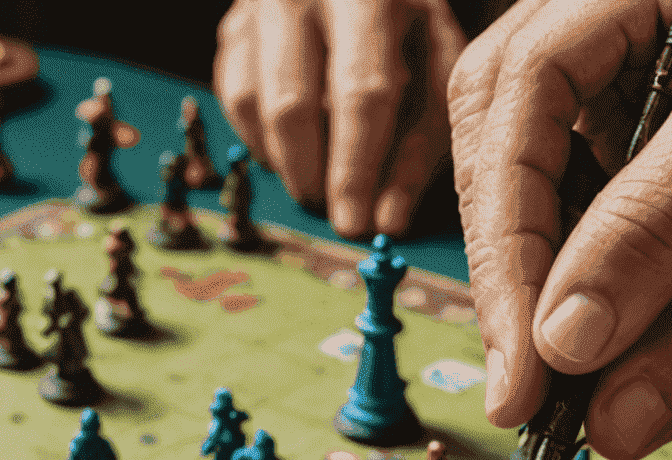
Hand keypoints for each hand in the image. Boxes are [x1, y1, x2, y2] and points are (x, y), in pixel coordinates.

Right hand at [215, 0, 466, 236]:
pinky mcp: (235, 28)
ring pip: (256, 106)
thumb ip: (420, 144)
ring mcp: (260, 8)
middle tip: (331, 215)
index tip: (355, 225)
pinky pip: (235, 100)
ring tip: (318, 184)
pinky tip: (293, 151)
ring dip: (287, 164)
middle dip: (313, 177)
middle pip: (294, 105)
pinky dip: (263, 140)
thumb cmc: (409, 32)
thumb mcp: (437, 75)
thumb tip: (388, 222)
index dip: (356, 168)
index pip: (362, 92)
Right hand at [450, 0, 671, 457]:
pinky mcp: (629, 85)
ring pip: (505, 105)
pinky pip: (528, 142)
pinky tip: (540, 317)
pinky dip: (518, 236)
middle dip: (505, 238)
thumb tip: (597, 418)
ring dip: (498, 237)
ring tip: (522, 359)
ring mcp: (662, 34)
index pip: (653, 153)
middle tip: (514, 375)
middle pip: (533, 82)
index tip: (549, 374)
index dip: (585, 267)